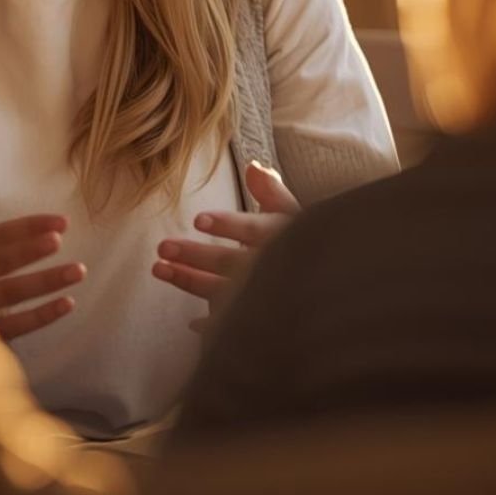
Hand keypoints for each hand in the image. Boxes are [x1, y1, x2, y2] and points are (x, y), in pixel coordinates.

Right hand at [0, 159, 84, 340]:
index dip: (29, 227)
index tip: (60, 222)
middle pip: (5, 263)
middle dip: (34, 250)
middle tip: (61, 241)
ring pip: (14, 294)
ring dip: (48, 282)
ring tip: (78, 272)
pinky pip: (13, 327)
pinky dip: (41, 317)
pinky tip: (67, 304)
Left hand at [152, 160, 298, 331]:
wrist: (336, 294)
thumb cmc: (311, 247)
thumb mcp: (295, 216)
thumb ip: (272, 192)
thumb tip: (253, 165)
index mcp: (284, 238)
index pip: (254, 230)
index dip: (228, 225)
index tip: (198, 220)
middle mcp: (276, 269)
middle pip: (230, 262)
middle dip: (195, 256)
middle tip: (162, 247)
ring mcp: (269, 301)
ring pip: (224, 292)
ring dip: (190, 281)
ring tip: (158, 269)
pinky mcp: (266, 326)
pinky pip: (235, 329)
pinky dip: (213, 328)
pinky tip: (192, 324)